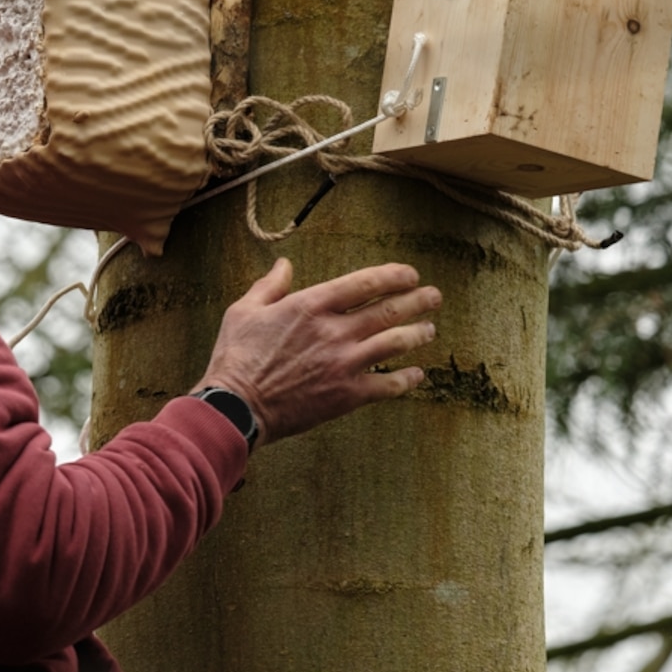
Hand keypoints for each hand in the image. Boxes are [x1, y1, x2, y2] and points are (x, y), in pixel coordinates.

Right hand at [195, 258, 440, 443]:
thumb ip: (270, 285)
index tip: (410, 274)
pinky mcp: (346, 395)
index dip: (394, 275)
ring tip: (430, 330)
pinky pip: (387, 385)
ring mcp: (344, 364)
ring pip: (395, 343)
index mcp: (311, 305)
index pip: (365, 282)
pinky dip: (407, 379)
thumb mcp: (244, 311)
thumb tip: (283, 264)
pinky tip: (417, 374)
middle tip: (435, 296)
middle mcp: (334, 331)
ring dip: (418, 334)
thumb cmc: (236, 358)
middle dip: (418, 300)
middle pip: (389, 310)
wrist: (237, 407)